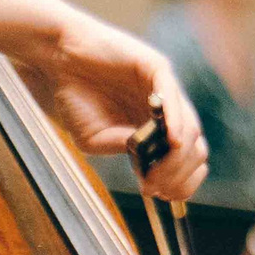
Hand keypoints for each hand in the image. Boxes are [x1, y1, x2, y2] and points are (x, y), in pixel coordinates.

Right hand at [23, 9, 209, 200]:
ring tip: (156, 172)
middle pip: (196, 149)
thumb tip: (151, 163)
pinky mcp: (157, 67)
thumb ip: (123, 148)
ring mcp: (165, 89)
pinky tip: (170, 141)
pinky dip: (175, 122)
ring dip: (177, 157)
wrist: (58, 60)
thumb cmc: (75, 97)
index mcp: (156, 130)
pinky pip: (174, 96)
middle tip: (155, 187)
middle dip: (178, 174)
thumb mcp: (95, 138)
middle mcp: (167, 111)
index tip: (159, 195)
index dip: (180, 182)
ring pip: (191, 128)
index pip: (186, 160)